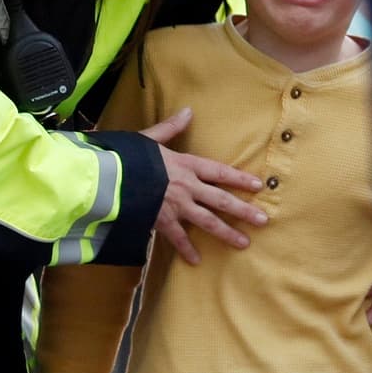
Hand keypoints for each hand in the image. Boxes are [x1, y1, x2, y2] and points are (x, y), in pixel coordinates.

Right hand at [142, 108, 266, 263]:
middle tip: (263, 221)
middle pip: (221, 200)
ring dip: (226, 233)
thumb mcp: (150, 138)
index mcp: (185, 164)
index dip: (240, 179)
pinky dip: (187, 250)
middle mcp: (187, 186)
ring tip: (243, 243)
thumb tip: (188, 111)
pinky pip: (178, 238)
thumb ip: (170, 128)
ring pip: (207, 221)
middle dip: (244, 210)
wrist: (108, 178)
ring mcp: (176, 206)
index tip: (259, 186)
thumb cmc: (128, 156)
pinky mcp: (162, 221)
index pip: (220, 172)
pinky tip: (196, 261)